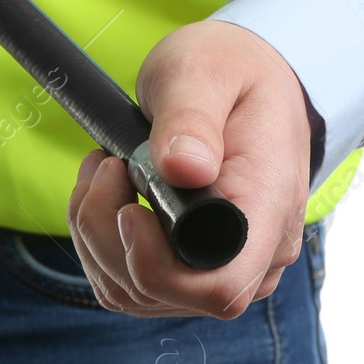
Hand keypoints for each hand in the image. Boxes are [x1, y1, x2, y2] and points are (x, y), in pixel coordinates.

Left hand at [67, 20, 313, 317]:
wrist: (245, 80)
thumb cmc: (230, 71)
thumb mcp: (206, 71)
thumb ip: (191, 118)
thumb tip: (183, 167)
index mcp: (268, 207)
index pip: (219, 286)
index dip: (157, 263)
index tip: (130, 204)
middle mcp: (254, 256)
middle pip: (165, 292)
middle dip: (109, 235)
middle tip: (107, 165)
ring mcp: (220, 269)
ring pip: (133, 292)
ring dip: (95, 233)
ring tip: (104, 168)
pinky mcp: (188, 270)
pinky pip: (125, 282)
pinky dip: (98, 241)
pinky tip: (106, 191)